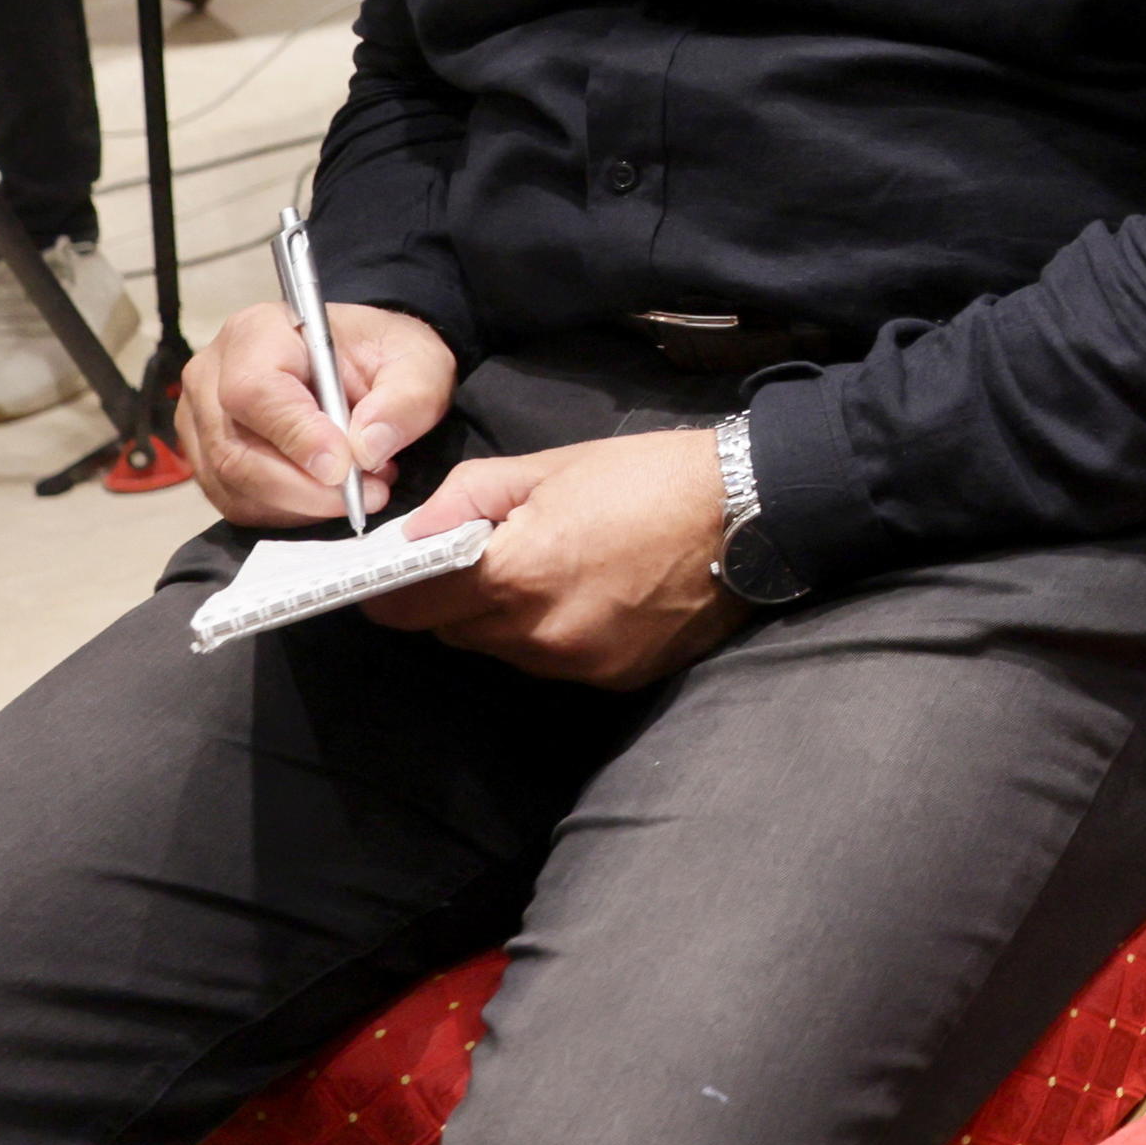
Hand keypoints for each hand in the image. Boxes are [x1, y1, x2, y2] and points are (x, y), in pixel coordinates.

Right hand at [177, 300, 451, 528]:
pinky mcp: (207, 459)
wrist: (364, 362)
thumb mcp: (419, 361)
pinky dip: (288, 512)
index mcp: (258, 333)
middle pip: (236, 450)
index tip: (345, 467)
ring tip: (361, 488)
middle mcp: (213, 376)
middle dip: (306, 487)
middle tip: (368, 494)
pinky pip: (237, 502)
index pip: (255, 391)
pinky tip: (330, 496)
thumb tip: (368, 448)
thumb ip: (405, 399)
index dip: (297, 435)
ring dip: (302, 503)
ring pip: (234, 485)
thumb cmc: (382, 354)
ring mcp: (201, 420)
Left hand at [361, 429, 748, 686]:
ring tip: (560, 568)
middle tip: (497, 553)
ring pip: (504, 649)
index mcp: (515, 574)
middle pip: (453, 631)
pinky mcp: (616, 677)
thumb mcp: (551, 467)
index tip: (395, 573)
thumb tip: (413, 532)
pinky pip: (557, 660)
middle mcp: (540, 633)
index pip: (407, 609)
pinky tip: (597, 592)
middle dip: (458, 596)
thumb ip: (469, 498)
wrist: (754, 512)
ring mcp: (579, 663)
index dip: (391, 590)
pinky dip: (559, 632)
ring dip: (510, 616)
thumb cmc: (653, 478)